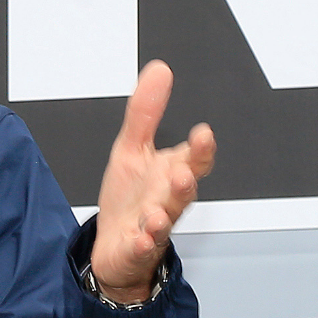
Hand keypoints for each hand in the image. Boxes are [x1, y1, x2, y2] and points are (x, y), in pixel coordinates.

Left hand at [91, 60, 215, 303]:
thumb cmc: (130, 197)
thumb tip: (160, 70)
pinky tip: (141, 236)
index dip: (200, 149)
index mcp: (171, 173)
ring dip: (165, 212)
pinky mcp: (136, 247)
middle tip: (185, 172)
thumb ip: (146, 112)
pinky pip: (142, 245)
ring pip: (166, 218)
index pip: (193, 160)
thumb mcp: (131, 147)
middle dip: (187, 181)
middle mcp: (167, 199)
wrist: (115, 245)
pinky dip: (143, 242)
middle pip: (184, 190)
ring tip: (159, 210)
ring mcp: (154, 225)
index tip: (203, 133)